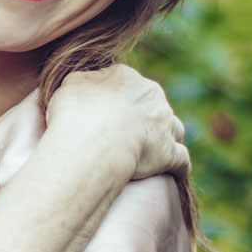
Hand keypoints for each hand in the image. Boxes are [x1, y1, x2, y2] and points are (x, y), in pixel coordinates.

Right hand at [46, 65, 189, 180]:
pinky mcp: (170, 153)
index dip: (115, 99)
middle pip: (152, 103)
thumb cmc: (76, 115)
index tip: (106, 113)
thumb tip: (88, 82)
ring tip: (155, 150)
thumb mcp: (69, 86)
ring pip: (174, 127)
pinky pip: (181, 160)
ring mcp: (164, 124)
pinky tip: (176, 173)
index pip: (125, 84)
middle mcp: (151, 96)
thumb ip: (82, 81)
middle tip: (127, 133)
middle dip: (143, 115)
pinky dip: (179, 167)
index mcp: (125, 78)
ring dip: (167, 136)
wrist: (93, 144)